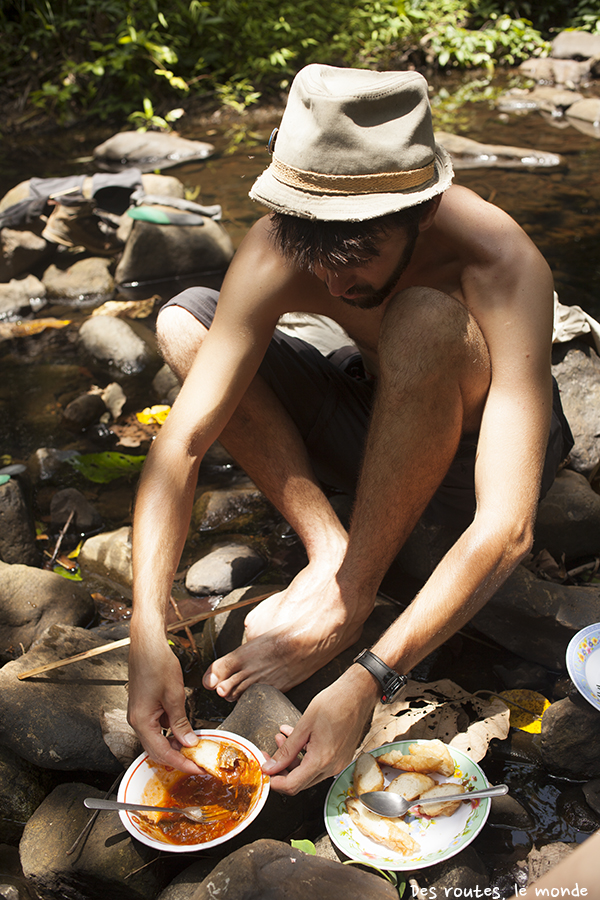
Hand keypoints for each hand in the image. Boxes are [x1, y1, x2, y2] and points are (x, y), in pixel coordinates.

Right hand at [127, 636, 200, 774]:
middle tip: (197, 761)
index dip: (181, 763)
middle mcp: (137, 720)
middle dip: (178, 757)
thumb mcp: (174, 695)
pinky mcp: (144, 707)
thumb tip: (188, 742)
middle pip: (157, 750)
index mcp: (141, 721)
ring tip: (193, 746)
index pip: (162, 753)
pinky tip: (184, 728)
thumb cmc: (156, 664)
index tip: (196, 768)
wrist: (147, 644)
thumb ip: (180, 722)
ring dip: (174, 744)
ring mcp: (140, 714)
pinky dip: (170, 731)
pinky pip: (157, 727)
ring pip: (157, 739)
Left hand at [261, 670, 378, 793]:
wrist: (358, 693)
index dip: (274, 781)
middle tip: (269, 752)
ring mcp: (338, 763)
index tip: (264, 770)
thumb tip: (271, 766)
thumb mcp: (304, 725)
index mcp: (321, 761)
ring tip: (280, 737)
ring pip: (308, 771)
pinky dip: (304, 753)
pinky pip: (318, 762)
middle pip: (299, 781)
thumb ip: (286, 750)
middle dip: (281, 768)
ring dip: (292, 758)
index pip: (292, 786)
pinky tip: (295, 736)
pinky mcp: (341, 756)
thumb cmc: (334, 703)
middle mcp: (332, 767)